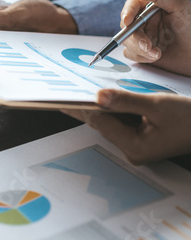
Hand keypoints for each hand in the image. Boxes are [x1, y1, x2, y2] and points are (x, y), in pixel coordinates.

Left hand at [63, 89, 190, 163]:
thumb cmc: (188, 118)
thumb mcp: (156, 105)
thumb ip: (126, 101)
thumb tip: (98, 97)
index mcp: (134, 146)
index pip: (99, 122)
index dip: (81, 106)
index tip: (62, 97)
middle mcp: (133, 150)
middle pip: (104, 123)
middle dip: (90, 105)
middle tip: (69, 89)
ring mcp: (138, 146)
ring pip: (113, 121)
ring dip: (104, 106)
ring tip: (85, 89)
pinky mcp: (144, 139)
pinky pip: (124, 122)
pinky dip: (117, 108)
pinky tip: (110, 96)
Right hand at [120, 0, 190, 76]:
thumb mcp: (178, 4)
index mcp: (150, 6)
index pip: (132, 6)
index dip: (127, 12)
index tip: (128, 21)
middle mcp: (144, 20)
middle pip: (126, 26)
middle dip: (135, 37)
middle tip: (147, 45)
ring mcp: (142, 36)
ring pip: (127, 41)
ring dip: (139, 49)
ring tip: (157, 53)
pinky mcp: (141, 51)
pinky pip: (130, 54)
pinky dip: (141, 57)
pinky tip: (156, 56)